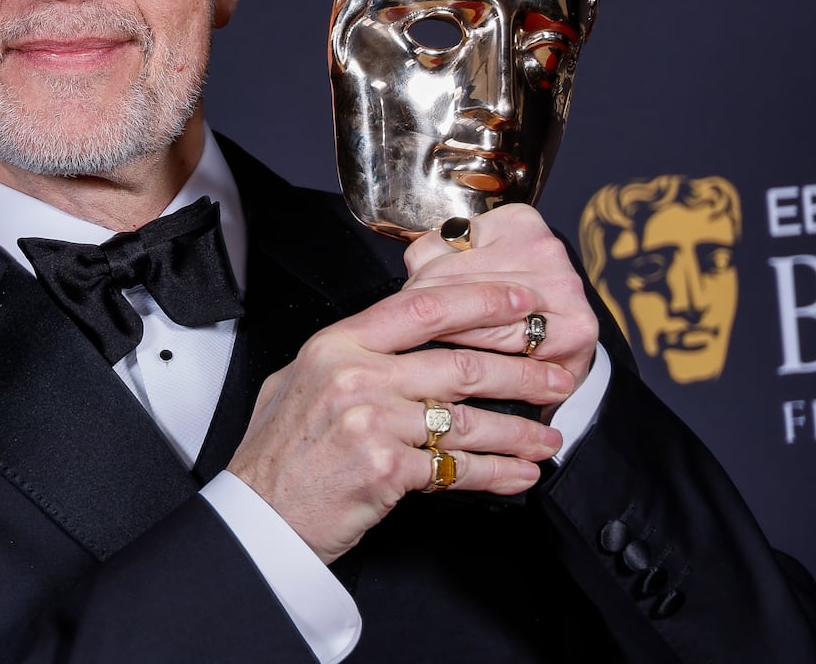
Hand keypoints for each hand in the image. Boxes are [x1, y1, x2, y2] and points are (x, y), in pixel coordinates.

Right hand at [227, 206, 589, 563]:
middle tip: (557, 376)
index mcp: (337, 343)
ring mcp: (371, 420)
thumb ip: (351, 353)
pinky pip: (458, 467)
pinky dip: (497, 473)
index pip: (422, 306)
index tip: (520, 301)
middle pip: (461, 363)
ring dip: (519, 430)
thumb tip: (404, 336)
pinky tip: (519, 474)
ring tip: (548, 436)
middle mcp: (355, 374)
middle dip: (522, 371)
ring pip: (468, 418)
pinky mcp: (386, 468)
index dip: (480, 300)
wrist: (258, 515)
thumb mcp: (300, 379)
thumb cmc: (278, 452)